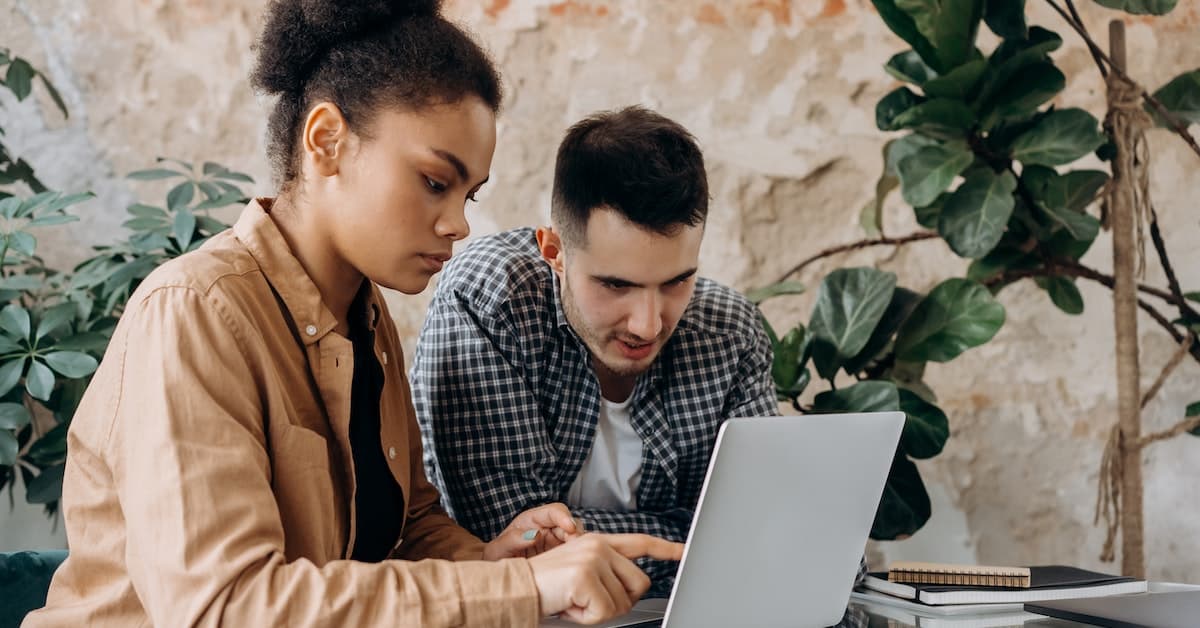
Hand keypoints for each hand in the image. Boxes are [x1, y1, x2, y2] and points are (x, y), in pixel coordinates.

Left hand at [482, 503, 581, 559]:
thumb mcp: (497, 549)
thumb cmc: (496, 558)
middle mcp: (547, 528)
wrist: (499, 575)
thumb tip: (534, 534)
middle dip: (576, 534)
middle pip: (571, 523)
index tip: (570, 528)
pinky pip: (575, 553)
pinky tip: (574, 567)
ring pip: (576, 538)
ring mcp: (556, 542)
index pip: (554, 511)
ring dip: (579, 547)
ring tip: (576, 560)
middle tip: (576, 549)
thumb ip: (513, 540)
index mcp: (532, 519)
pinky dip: (579, 558)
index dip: (564, 517)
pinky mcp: (561, 556)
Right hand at [529, 533, 684, 623]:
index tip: (685, 551)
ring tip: (574, 600)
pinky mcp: (586, 576)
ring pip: (622, 603)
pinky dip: (585, 618)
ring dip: (597, 611)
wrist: (517, 588)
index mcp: (598, 542)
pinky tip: (569, 605)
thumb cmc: (546, 586)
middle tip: (589, 600)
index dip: (666, 549)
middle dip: (619, 601)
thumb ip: (607, 574)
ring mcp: (593, 559)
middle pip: (639, 584)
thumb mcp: (582, 574)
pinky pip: (603, 612)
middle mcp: (599, 546)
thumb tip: (631, 590)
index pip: (641, 543)